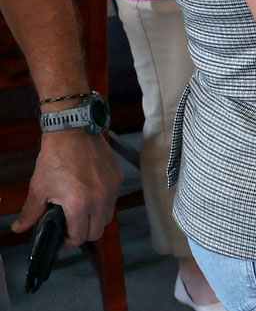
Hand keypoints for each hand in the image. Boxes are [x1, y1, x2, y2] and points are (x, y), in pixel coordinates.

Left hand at [12, 130, 122, 245]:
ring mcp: (112, 188)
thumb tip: (19, 229)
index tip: (60, 239)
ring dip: (95, 220)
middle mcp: (100, 199)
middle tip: (70, 228)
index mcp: (79, 204)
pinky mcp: (117, 178)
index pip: (79, 237)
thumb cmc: (55, 159)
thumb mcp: (38, 187)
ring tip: (80, 211)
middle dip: (83, 234)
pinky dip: (102, 203)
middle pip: (98, 232)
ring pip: (107, 216)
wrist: (74, 131)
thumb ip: (30, 213)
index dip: (68, 242)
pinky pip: (112, 200)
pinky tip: (89, 194)